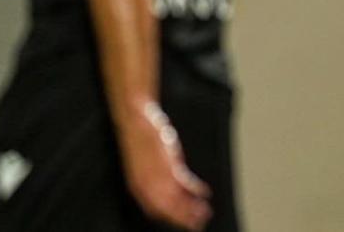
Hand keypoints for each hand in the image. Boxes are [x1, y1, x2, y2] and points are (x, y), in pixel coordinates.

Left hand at [121, 104, 211, 230]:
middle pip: (168, 210)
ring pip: (177, 200)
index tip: (184, 223)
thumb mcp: (146, 165)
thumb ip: (156, 180)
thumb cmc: (142, 141)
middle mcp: (147, 185)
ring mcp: (158, 175)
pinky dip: (196, 188)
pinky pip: (185, 182)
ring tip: (205, 212)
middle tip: (198, 225)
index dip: (171, 219)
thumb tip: (170, 189)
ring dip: (192, 208)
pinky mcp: (169, 164)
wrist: (138, 121)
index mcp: (139, 187)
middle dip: (184, 219)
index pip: (156, 211)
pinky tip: (204, 192)